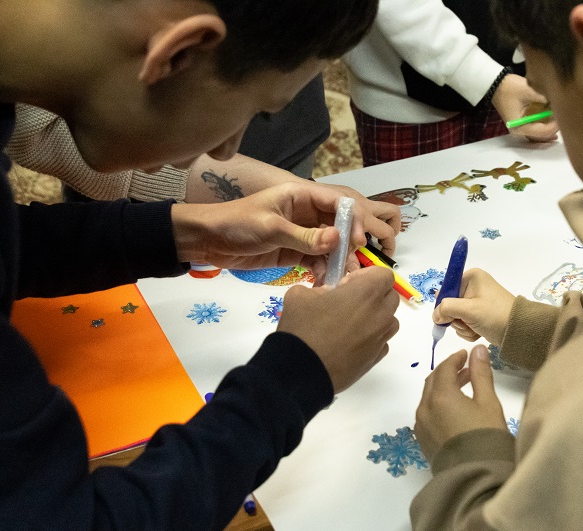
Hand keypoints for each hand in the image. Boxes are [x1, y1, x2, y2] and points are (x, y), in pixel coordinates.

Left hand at [170, 181, 385, 278]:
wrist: (208, 240)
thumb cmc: (236, 223)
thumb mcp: (270, 228)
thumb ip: (304, 236)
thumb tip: (337, 241)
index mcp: (303, 195)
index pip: (339, 202)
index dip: (354, 219)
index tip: (358, 241)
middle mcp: (309, 212)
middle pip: (344, 220)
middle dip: (361, 236)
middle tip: (374, 254)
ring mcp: (305, 233)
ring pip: (335, 244)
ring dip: (344, 259)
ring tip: (349, 276)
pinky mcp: (297, 252)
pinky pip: (320, 260)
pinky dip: (327, 271)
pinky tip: (329, 283)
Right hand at [277, 266, 398, 391]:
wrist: (301, 372)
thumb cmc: (302, 329)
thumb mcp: (299, 295)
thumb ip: (319, 288)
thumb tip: (328, 296)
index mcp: (367, 293)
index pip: (384, 274)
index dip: (366, 276)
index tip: (347, 284)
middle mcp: (380, 314)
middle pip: (390, 296)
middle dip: (372, 294)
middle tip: (347, 302)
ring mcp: (380, 338)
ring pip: (389, 319)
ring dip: (375, 316)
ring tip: (350, 323)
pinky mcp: (376, 358)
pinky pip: (381, 341)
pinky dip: (370, 337)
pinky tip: (349, 342)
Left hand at [415, 346, 507, 461]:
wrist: (476, 477)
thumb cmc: (487, 437)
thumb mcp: (488, 403)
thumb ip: (481, 374)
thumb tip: (477, 349)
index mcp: (441, 396)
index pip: (445, 368)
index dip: (456, 359)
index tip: (467, 355)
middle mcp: (425, 408)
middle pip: (433, 381)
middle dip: (448, 372)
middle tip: (466, 369)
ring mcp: (421, 425)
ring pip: (428, 397)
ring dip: (442, 388)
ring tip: (463, 388)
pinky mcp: (422, 439)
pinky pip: (426, 413)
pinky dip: (437, 404)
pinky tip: (453, 409)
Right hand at [433, 269, 514, 345]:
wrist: (518, 331)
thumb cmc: (494, 315)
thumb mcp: (468, 310)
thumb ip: (446, 309)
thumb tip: (435, 316)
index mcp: (471, 277)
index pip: (446, 289)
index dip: (444, 304)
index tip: (450, 316)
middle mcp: (473, 286)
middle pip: (450, 305)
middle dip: (456, 319)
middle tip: (467, 322)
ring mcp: (477, 301)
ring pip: (457, 317)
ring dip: (463, 327)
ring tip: (476, 328)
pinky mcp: (480, 314)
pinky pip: (465, 323)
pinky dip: (469, 330)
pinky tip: (479, 331)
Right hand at [491, 74, 559, 142]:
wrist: (496, 85)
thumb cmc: (509, 88)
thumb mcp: (528, 90)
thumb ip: (544, 97)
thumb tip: (559, 100)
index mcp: (519, 126)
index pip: (542, 132)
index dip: (555, 125)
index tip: (565, 115)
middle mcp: (520, 130)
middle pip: (542, 136)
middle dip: (555, 128)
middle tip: (566, 117)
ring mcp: (521, 128)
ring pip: (541, 134)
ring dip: (552, 128)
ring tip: (563, 120)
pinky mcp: (523, 122)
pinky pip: (537, 128)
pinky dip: (547, 125)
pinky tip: (556, 121)